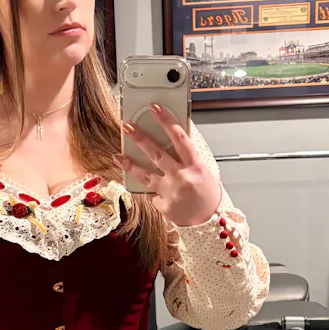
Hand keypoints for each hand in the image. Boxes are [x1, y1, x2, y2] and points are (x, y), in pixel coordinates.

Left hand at [119, 104, 220, 227]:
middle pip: (157, 154)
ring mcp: (171, 192)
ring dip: (130, 164)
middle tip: (127, 126)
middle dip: (141, 138)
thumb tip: (169, 140)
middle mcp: (182, 177)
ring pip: (146, 175)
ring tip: (118, 155)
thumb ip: (186, 158)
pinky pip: (151, 194)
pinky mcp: (163, 205)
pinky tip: (150, 190)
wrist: (210, 221)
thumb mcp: (202, 171)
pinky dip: (150, 190)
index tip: (155, 108)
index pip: (180, 137)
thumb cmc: (207, 194)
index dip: (166, 121)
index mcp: (195, 165)